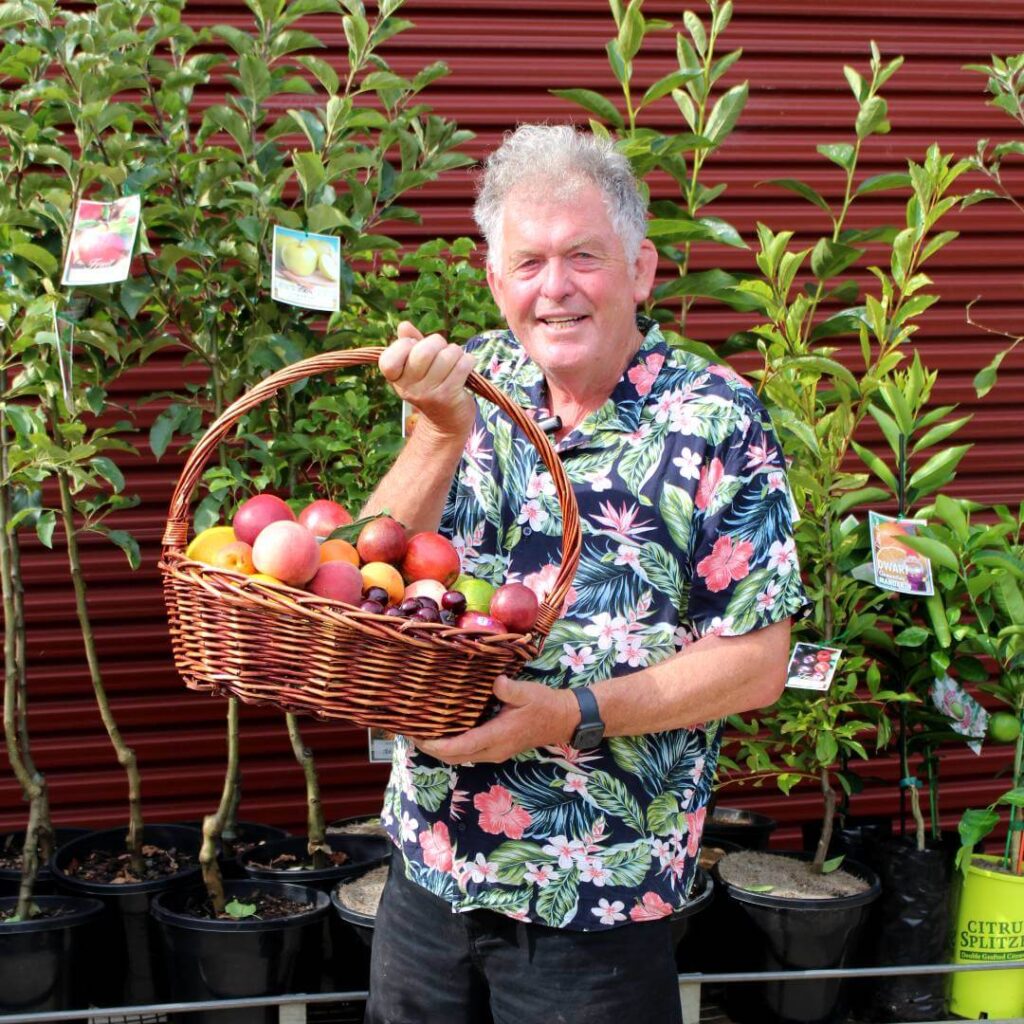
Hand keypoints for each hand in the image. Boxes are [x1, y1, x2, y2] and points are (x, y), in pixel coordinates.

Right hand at [379, 322, 475, 439]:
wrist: (446, 422)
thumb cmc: (431, 385)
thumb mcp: (415, 367)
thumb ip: (409, 344)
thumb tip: (404, 325)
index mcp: (396, 379)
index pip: (389, 358)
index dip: (405, 345)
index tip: (414, 348)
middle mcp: (409, 388)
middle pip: (424, 351)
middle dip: (438, 343)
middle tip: (442, 351)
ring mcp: (429, 393)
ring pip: (447, 355)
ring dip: (456, 352)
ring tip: (454, 360)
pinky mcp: (449, 396)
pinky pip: (462, 365)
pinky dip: (468, 361)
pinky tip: (466, 367)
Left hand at [416, 676, 578, 763]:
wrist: (562, 720)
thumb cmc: (544, 705)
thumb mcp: (528, 693)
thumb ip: (510, 689)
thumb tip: (496, 682)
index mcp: (497, 736)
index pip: (461, 746)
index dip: (438, 744)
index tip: (419, 736)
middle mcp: (492, 750)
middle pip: (454, 757)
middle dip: (431, 749)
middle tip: (410, 733)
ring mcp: (494, 752)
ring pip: (459, 758)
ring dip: (439, 749)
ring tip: (421, 732)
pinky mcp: (495, 749)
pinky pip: (467, 752)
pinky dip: (451, 746)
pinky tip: (443, 732)